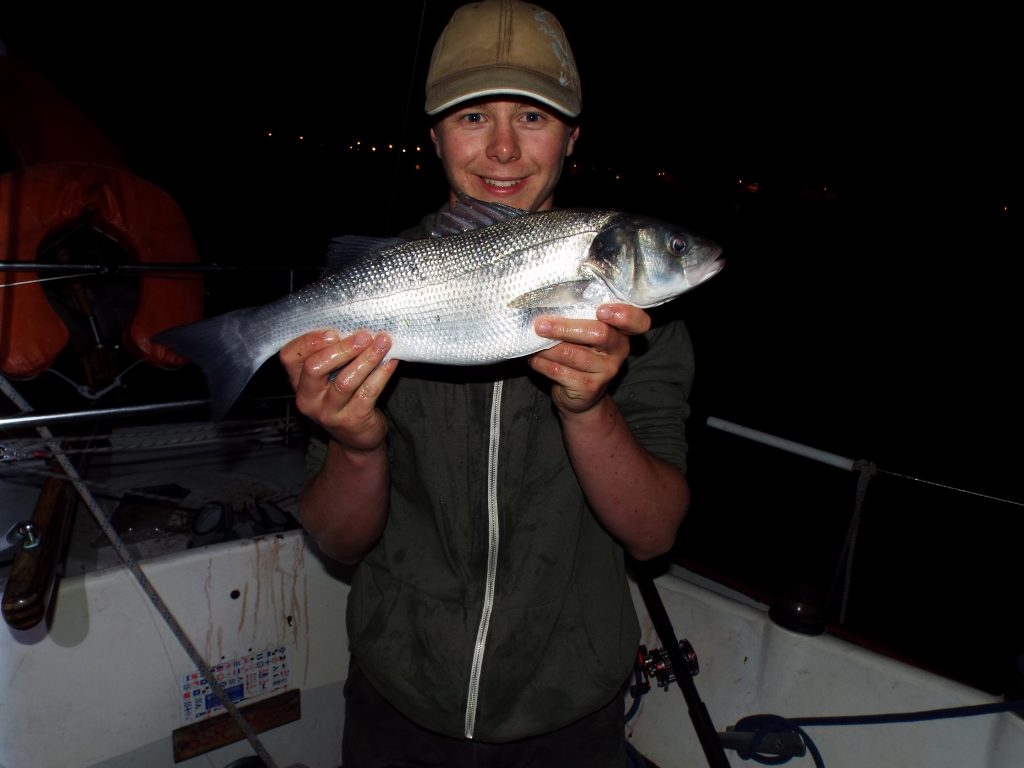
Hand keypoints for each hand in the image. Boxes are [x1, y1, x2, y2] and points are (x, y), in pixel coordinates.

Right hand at [278, 329, 396, 450]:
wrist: (356, 438)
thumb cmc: (343, 398)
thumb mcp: (329, 378)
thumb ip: (332, 355)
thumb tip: (355, 327)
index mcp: (297, 381)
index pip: (290, 356)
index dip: (309, 341)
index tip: (334, 331)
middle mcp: (307, 398)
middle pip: (315, 368)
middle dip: (342, 349)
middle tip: (364, 335)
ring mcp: (328, 412)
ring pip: (345, 381)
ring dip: (366, 358)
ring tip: (383, 342)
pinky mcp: (352, 420)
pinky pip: (367, 392)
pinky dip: (381, 374)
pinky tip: (390, 362)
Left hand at [528, 304, 650, 414]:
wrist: (581, 397)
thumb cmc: (581, 354)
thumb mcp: (587, 336)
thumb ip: (581, 319)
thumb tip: (548, 301)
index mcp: (622, 332)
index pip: (638, 321)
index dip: (624, 315)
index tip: (601, 310)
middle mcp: (619, 350)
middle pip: (599, 334)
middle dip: (565, 327)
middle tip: (541, 325)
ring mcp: (606, 371)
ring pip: (573, 354)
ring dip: (548, 347)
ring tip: (534, 340)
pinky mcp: (589, 387)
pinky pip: (560, 371)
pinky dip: (542, 363)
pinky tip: (534, 358)